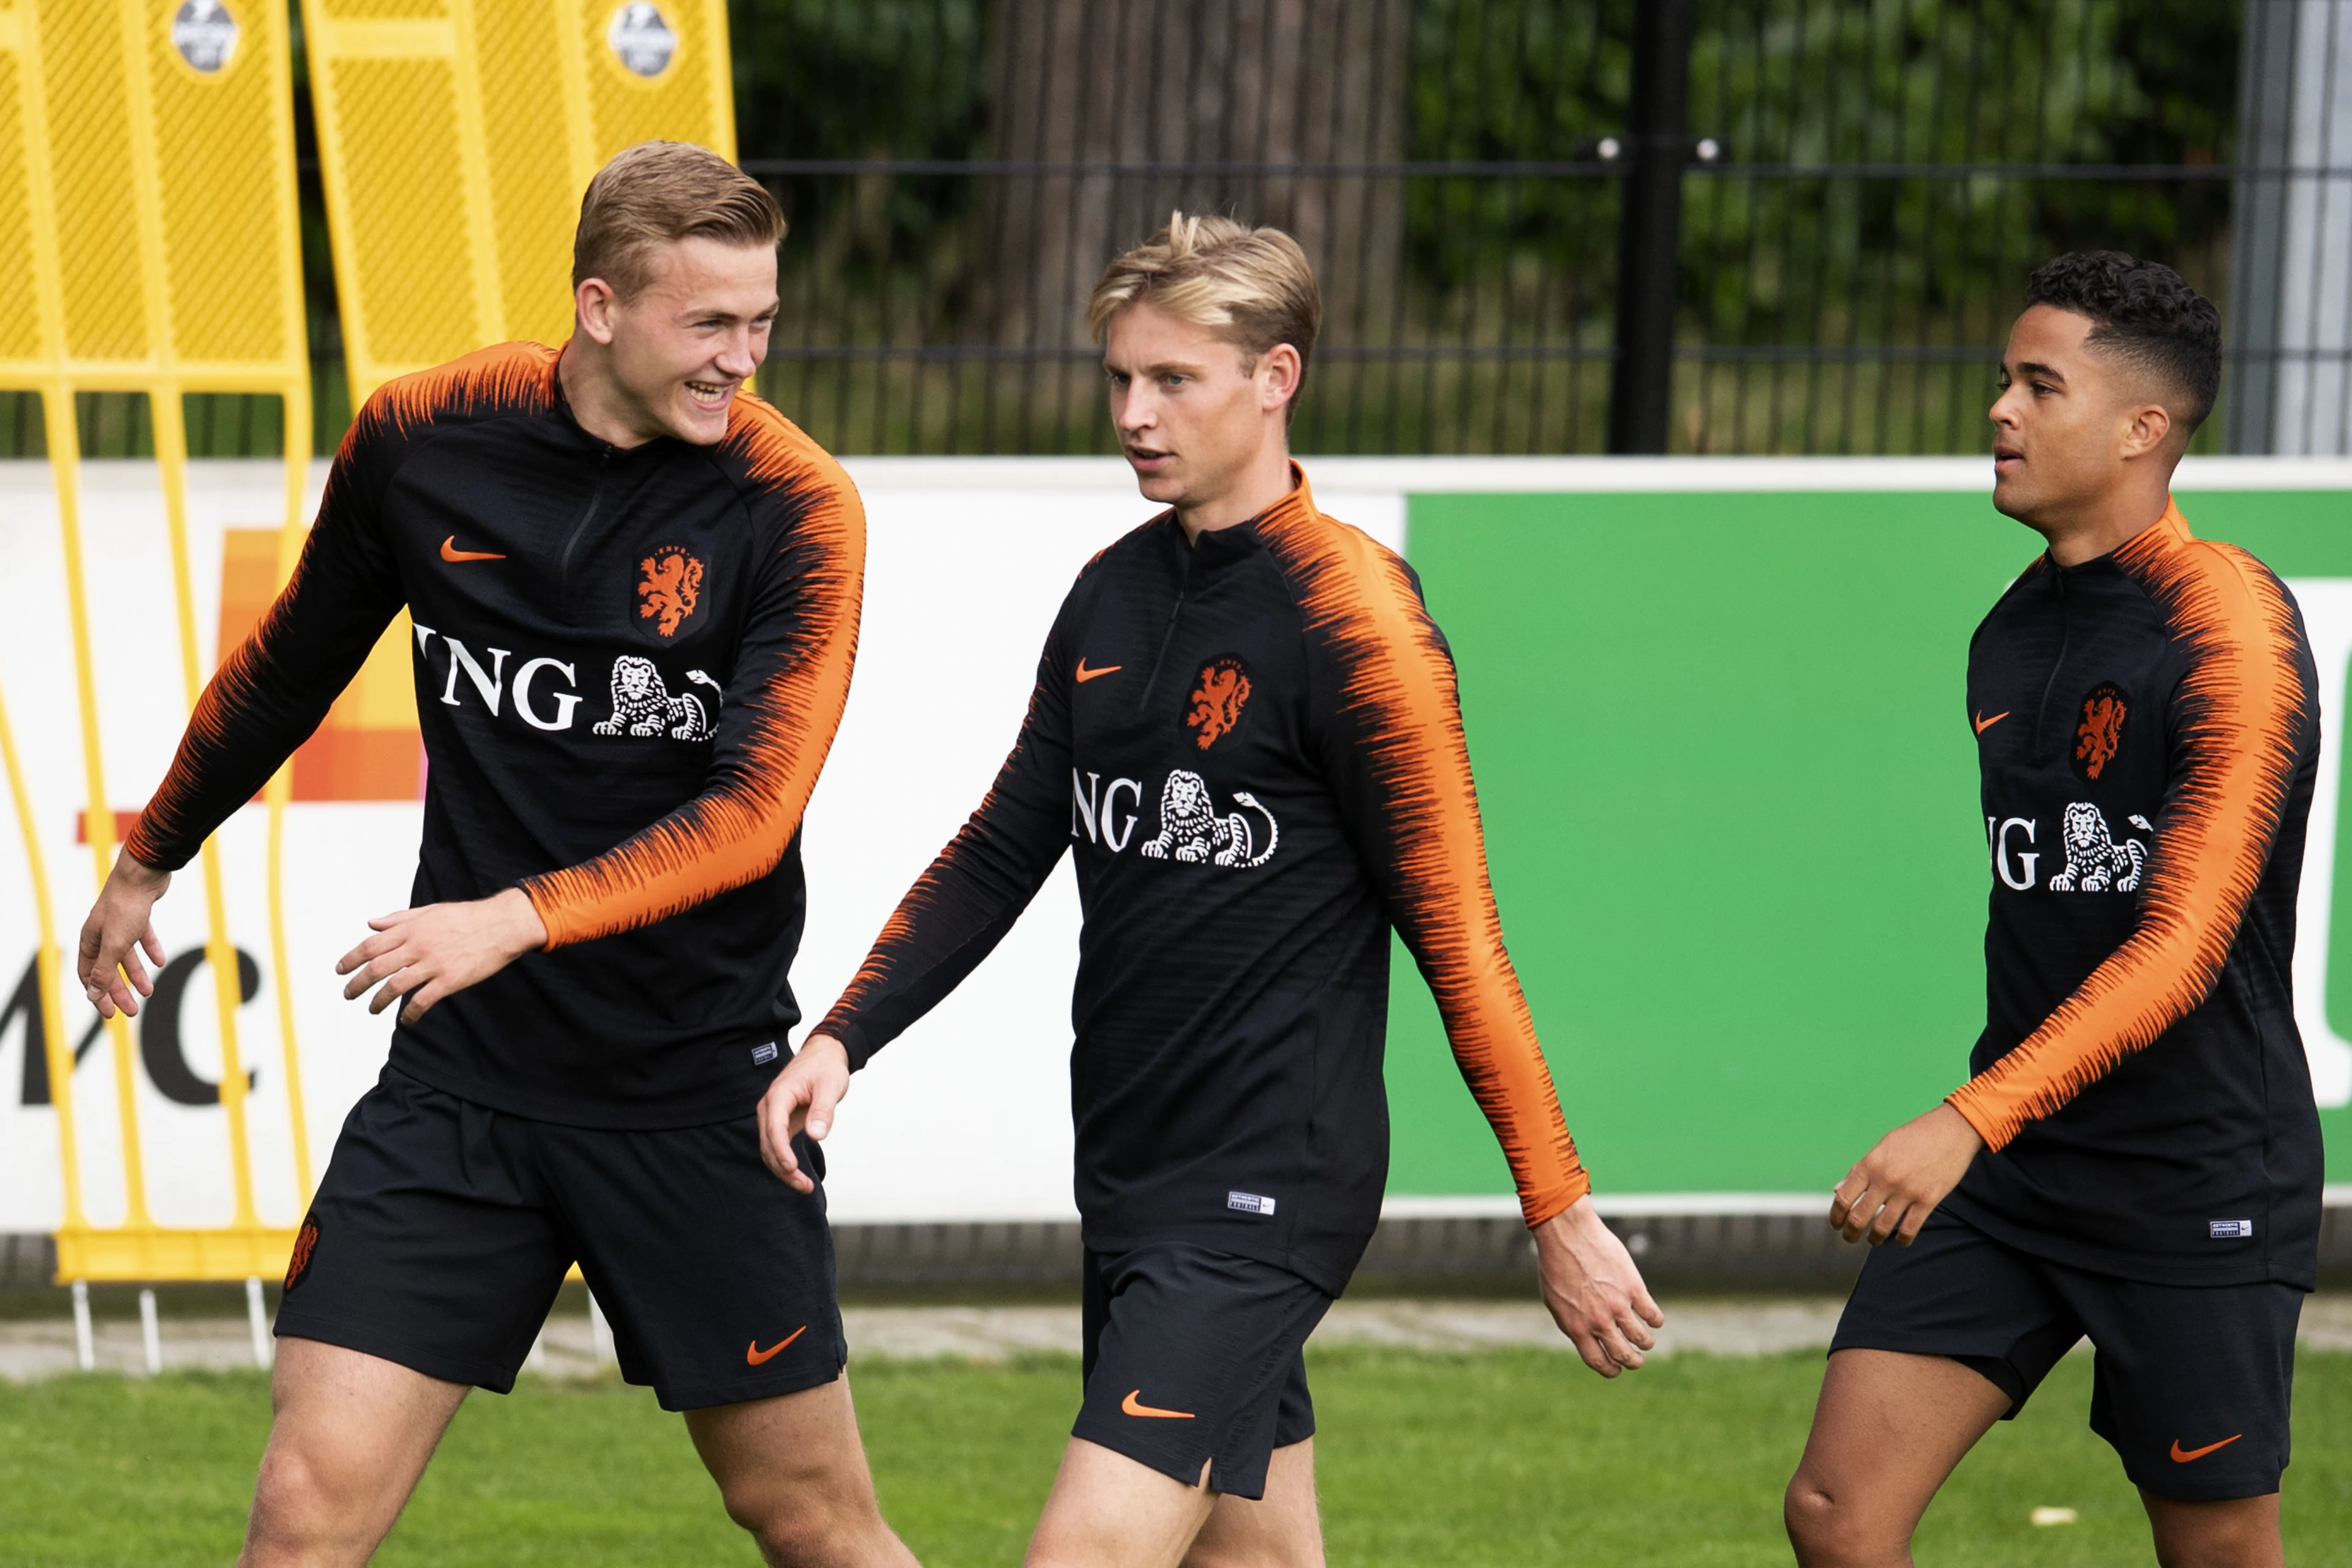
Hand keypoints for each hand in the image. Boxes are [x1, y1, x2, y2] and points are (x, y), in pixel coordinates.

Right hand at [77, 852, 170, 1019]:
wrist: (144, 873)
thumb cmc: (125, 907)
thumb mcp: (115, 944)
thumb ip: (105, 970)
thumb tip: (93, 996)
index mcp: (90, 940)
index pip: (89, 975)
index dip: (98, 994)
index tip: (109, 1013)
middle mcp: (101, 932)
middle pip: (108, 969)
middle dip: (119, 991)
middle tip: (132, 1011)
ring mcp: (119, 923)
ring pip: (126, 955)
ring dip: (136, 974)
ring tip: (149, 991)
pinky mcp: (137, 914)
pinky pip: (142, 937)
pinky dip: (150, 949)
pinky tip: (160, 961)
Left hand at [337, 888, 546, 1026]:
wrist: (502, 925)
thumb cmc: (467, 917)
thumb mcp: (429, 911)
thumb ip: (399, 919)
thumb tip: (372, 923)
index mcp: (411, 928)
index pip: (371, 945)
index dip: (351, 959)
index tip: (340, 970)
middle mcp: (418, 945)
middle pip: (377, 968)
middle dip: (358, 983)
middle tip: (348, 994)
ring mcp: (434, 964)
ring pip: (395, 986)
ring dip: (379, 1000)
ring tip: (372, 1009)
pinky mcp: (450, 980)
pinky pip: (422, 1000)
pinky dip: (410, 1013)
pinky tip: (406, 1019)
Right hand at [757, 1033, 848, 1193]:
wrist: (823, 1055)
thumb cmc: (826, 1068)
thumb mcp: (830, 1086)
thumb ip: (823, 1110)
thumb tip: (816, 1135)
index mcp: (779, 1096)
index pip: (774, 1128)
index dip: (781, 1150)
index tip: (792, 1168)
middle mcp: (770, 1107)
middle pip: (769, 1144)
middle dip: (783, 1168)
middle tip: (805, 1186)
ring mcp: (772, 1116)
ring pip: (770, 1149)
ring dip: (783, 1170)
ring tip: (805, 1186)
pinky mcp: (780, 1122)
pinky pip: (777, 1146)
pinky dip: (785, 1162)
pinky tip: (798, 1175)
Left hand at [1533, 1195, 1665, 1377]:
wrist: (1568, 1234)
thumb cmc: (1556, 1265)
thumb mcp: (1555, 1301)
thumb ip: (1572, 1323)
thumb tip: (1586, 1340)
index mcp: (1576, 1327)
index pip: (1598, 1361)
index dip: (1610, 1370)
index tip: (1617, 1370)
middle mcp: (1598, 1321)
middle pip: (1623, 1355)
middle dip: (1633, 1362)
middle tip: (1637, 1360)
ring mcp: (1618, 1305)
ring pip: (1641, 1338)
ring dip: (1646, 1343)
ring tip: (1646, 1341)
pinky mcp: (1633, 1288)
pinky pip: (1652, 1314)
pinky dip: (1656, 1320)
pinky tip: (1654, 1319)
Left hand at [1829, 1103, 1984, 1245]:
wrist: (1952, 1130)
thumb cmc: (1915, 1136)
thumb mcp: (1882, 1147)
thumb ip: (1860, 1170)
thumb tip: (1839, 1190)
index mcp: (1870, 1164)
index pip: (1844, 1197)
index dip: (1836, 1215)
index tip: (1836, 1223)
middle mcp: (1885, 1179)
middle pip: (1859, 1217)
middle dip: (1850, 1232)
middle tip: (1850, 1237)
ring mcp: (1907, 1191)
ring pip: (1883, 1227)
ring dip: (1875, 1239)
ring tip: (1873, 1241)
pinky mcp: (1928, 1200)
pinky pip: (1910, 1228)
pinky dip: (1902, 1240)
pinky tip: (1900, 1240)